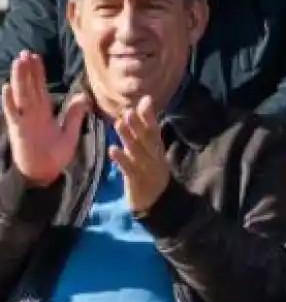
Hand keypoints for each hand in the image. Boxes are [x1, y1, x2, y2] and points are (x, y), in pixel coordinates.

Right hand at [2, 52, 88, 187]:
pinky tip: (6, 87)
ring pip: (21, 95)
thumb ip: (74, 115)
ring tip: (19, 61)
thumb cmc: (55, 156)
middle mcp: (32, 114)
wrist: (44, 175)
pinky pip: (13, 113)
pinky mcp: (19, 130)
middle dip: (27, 71)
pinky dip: (9, 100)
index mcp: (43, 113)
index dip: (37, 73)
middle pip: (29, 87)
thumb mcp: (69, 133)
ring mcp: (24, 121)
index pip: (40, 88)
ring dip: (19, 78)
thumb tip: (83, 96)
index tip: (36, 57)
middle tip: (26, 52)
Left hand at [109, 96, 171, 212]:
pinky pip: (129, 169)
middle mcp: (154, 156)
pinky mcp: (137, 181)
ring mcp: (147, 168)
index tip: (145, 100)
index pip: (155, 129)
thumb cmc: (148, 172)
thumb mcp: (148, 153)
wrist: (155, 202)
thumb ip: (142, 133)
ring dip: (128, 137)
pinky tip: (113, 150)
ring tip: (118, 124)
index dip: (149, 115)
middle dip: (138, 124)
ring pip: (137, 151)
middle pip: (147, 138)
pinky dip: (121, 159)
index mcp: (157, 149)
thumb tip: (139, 111)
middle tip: (128, 110)